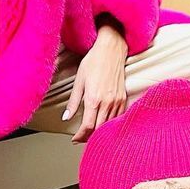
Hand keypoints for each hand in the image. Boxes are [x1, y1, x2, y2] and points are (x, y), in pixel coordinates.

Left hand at [64, 25, 128, 142]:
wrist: (112, 49)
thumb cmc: (94, 61)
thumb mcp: (79, 81)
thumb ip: (73, 102)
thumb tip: (66, 117)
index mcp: (94, 98)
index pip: (88, 126)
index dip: (80, 136)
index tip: (74, 139)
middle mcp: (107, 102)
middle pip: (99, 129)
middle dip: (88, 137)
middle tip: (80, 138)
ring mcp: (117, 101)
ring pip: (109, 125)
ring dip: (99, 132)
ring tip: (90, 133)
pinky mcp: (123, 98)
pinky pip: (117, 118)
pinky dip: (110, 124)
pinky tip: (103, 124)